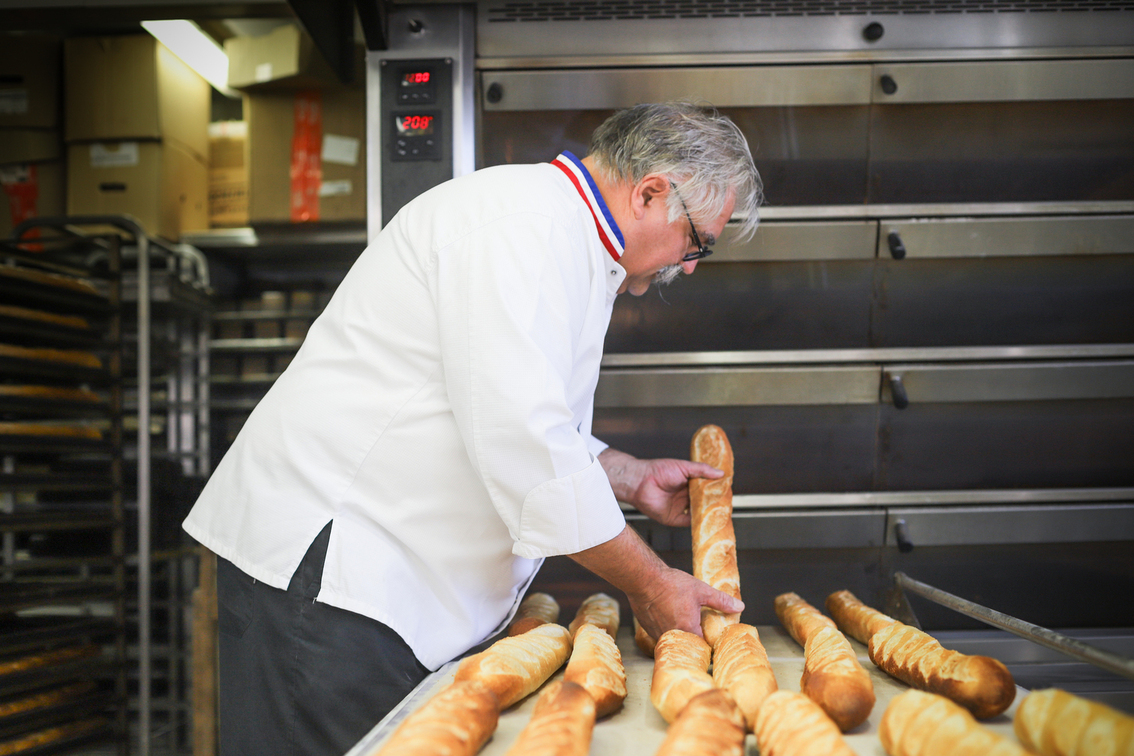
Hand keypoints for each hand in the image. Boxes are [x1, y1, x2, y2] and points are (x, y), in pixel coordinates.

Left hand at [598, 448, 722, 526]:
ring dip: (707, 514)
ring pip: (698, 513)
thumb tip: (721, 474)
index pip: (706, 489)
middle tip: (727, 505)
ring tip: (720, 514)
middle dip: (714, 504)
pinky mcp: (674, 518)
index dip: (716, 491)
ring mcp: (680, 508)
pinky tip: (706, 521)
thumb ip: (702, 470)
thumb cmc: (659, 470)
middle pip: (704, 502)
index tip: (728, 492)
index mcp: (688, 484)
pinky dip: (697, 523)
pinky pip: (688, 523)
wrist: (640, 481)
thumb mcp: (684, 467)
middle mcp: (685, 497)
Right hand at [627, 565, 743, 640]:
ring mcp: (658, 634)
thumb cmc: (671, 584)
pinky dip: (667, 627)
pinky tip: (668, 614)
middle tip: (699, 626)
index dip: (710, 643)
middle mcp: (672, 637)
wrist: (643, 578)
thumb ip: (721, 601)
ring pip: (674, 640)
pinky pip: (661, 634)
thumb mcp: (701, 590)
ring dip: (679, 632)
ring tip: (682, 617)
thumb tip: (740, 607)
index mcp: (688, 630)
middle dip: (695, 638)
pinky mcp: (648, 629)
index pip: (704, 647)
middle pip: (688, 645)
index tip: (713, 637)